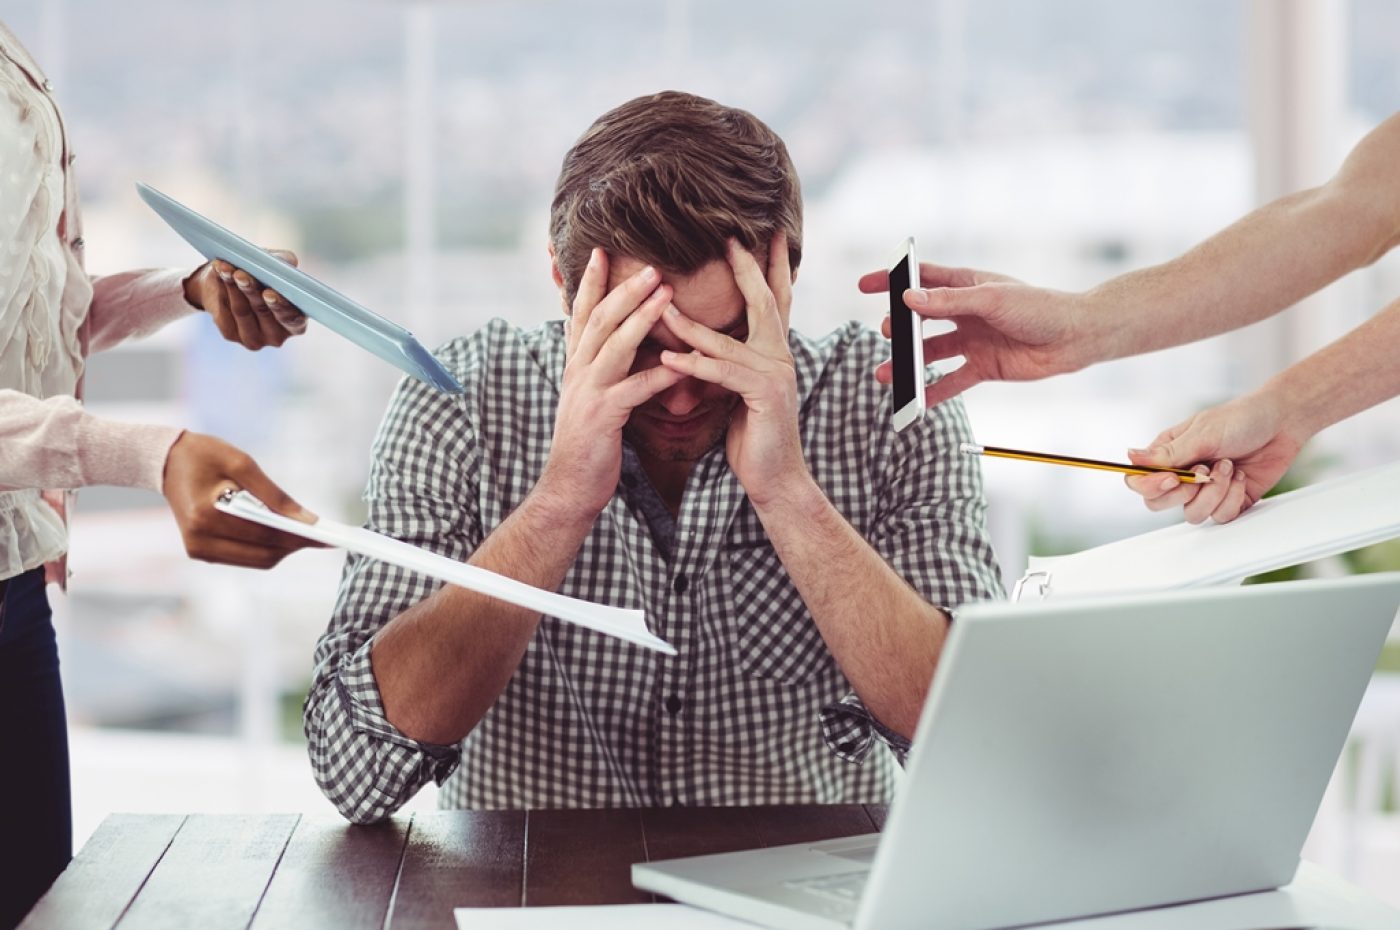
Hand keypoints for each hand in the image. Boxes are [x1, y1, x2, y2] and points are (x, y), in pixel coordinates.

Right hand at [162, 432, 322, 567]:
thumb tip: (308, 520)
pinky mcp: (201, 552)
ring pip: (257, 561)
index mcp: (206, 516)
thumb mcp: (242, 464)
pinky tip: (281, 533)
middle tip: (322, 536)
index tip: (327, 536)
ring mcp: (198, 550)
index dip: (298, 537)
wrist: (166, 461)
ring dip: (283, 549)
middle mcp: (199, 540)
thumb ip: (275, 495)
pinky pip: (244, 557)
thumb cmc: (205, 455)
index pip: (264, 535)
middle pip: (263, 555)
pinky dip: (266, 547)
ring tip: (306, 533)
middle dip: (295, 546)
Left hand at [184, 252, 307, 349]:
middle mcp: (277, 335)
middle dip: (251, 290)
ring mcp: (253, 338)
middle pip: (263, 312)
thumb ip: (286, 263)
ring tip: (226, 267)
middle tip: (240, 275)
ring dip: (232, 286)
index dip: (281, 306)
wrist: (231, 282)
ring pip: (242, 310)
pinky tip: (220, 273)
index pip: (293, 319)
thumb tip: (287, 262)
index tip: (269, 293)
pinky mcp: (231, 334)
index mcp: (296, 322)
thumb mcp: (276, 264)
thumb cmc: (262, 274)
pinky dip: (222, 288)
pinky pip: (224, 311)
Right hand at [538, 249, 685, 518]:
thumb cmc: (588, 443)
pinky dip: (660, 374)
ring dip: (641, 317)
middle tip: (652, 264)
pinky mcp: (602, 417)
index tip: (603, 251)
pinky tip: (683, 364)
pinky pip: (635, 389)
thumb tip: (621, 345)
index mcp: (576, 365)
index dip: (591, 282)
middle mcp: (578, 372)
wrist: (568, 487)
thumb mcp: (591, 398)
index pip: (582, 314)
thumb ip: (604, 370)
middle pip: (600, 320)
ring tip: (667, 293)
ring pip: (614, 345)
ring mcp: (588, 393)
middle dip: (624, 288)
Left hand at [660, 232, 805, 507]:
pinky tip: (668, 358)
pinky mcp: (764, 396)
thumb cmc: (753, 436)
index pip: (774, 300)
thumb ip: (729, 363)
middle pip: (764, 302)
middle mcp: (780, 356)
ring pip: (728, 340)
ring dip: (691, 324)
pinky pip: (722, 373)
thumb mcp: (739, 391)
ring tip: (662, 305)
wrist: (775, 478)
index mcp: (775, 352)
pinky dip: (694, 365)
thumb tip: (704, 342)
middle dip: (747, 268)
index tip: (765, 234)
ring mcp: (776, 375)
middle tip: (730, 238)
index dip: (769, 266)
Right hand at [858, 262, 1088, 406]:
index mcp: (967, 285)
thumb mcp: (991, 299)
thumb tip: (909, 299)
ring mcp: (973, 341)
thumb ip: (949, 301)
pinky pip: (952, 381)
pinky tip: (915, 401)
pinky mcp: (983, 367)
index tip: (865, 285)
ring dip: (908, 364)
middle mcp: (966, 312)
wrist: (1074, 338)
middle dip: (899, 327)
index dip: (893, 281)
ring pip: (931, 353)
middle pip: (921, 319)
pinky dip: (933, 392)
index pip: (922, 279)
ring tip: (887, 374)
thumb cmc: (1039, 308)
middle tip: (887, 333)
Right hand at [1123, 391, 1305, 524]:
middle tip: (1203, 473)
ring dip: (1214, 492)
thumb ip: (1168, 453)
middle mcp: (1182, 474)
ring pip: (1192, 514)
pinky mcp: (1228, 501)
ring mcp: (1204, 491)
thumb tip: (1130, 458)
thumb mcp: (1202, 433)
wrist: (1282, 423)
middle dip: (1184, 493)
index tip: (1173, 479)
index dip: (1150, 486)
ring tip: (1228, 467)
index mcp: (1167, 454)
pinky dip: (1232, 498)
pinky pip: (1220, 516)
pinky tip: (1240, 476)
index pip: (1139, 480)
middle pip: (1158, 503)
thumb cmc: (1241, 419)